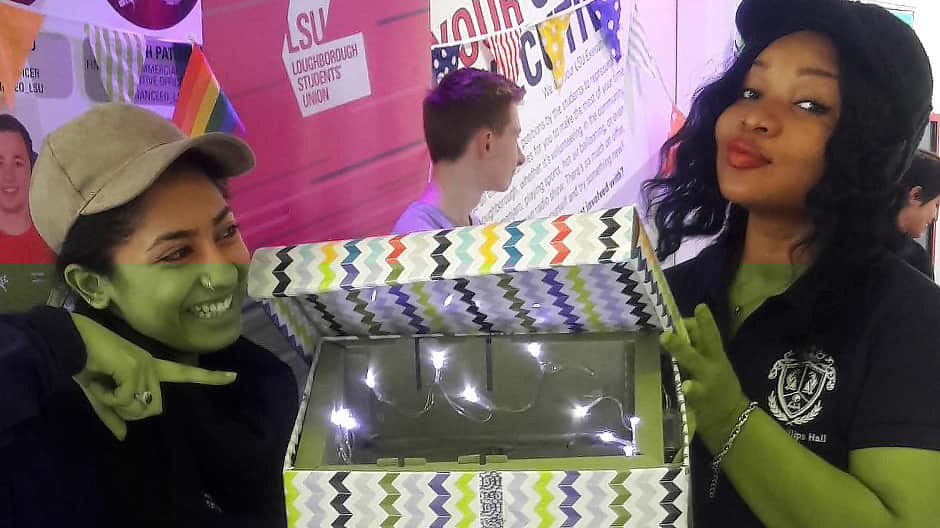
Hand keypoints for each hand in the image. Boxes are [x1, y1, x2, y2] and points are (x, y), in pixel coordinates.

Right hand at [70, 312, 237, 440]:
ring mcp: (146, 365)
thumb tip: (123, 436)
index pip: (185, 373)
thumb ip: (113, 414)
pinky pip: (127, 400)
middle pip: (155, 408)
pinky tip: (99, 380)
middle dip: (128, 411)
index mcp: (150, 367)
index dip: (210, 377)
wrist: (68, 343)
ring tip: (102, 383)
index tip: (234, 377)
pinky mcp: (136, 368)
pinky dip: (109, 398)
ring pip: (142, 407)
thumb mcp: (100, 396)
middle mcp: (153, 365)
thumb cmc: (85, 365)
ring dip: (117, 404)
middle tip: (108, 393)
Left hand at [660, 304, 749, 445]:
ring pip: (692, 364)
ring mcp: (705, 383)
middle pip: (700, 346)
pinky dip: (690, 390)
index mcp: (716, 356)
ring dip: (681, 352)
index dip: (704, 322)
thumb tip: (680, 326)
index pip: (711, 334)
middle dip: (685, 337)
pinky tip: (686, 387)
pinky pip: (692, 394)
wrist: (732, 418)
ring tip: (669, 344)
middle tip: (667, 331)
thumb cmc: (718, 384)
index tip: (698, 308)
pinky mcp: (699, 400)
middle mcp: (711, 366)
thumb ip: (699, 347)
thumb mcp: (714, 363)